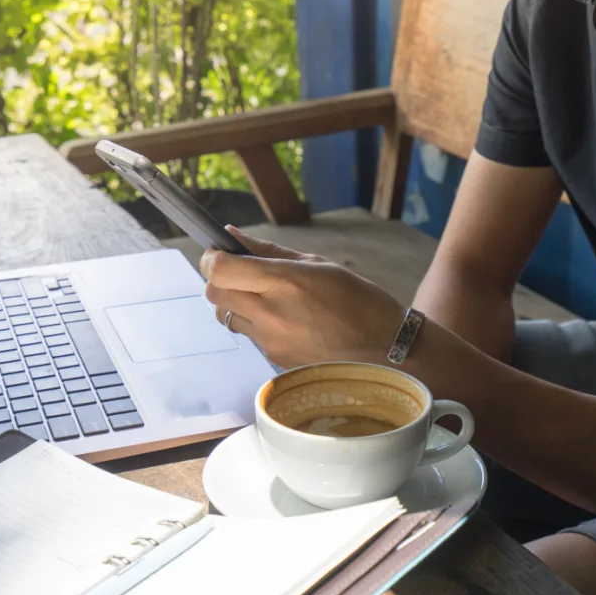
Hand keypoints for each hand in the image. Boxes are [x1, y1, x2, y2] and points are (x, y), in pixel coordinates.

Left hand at [200, 227, 405, 368]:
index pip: (220, 270)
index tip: (218, 252)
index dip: (211, 258)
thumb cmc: (357, 300)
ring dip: (236, 303)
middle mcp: (271, 313)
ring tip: (266, 298)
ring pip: (227, 316)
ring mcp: (270, 341)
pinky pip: (249, 335)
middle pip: (213, 294)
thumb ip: (269, 252)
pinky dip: (255, 322)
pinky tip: (285, 320)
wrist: (384, 350)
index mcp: (284, 282)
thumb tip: (231, 235)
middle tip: (240, 273)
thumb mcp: (317, 264)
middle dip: (219, 279)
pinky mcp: (273, 359)